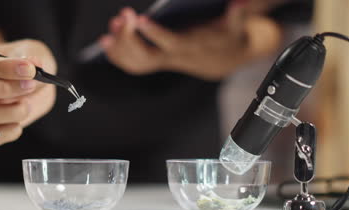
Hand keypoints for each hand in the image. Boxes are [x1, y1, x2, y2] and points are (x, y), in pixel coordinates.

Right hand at [0, 39, 56, 144]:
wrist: (36, 80)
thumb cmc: (26, 63)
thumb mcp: (31, 53)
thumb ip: (30, 59)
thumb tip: (34, 65)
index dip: (5, 68)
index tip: (29, 69)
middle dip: (4, 89)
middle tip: (30, 85)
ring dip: (12, 110)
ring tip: (27, 103)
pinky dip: (10, 131)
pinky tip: (21, 121)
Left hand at [99, 3, 281, 79]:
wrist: (222, 62)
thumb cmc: (227, 40)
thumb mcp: (237, 27)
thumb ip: (238, 15)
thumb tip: (241, 2)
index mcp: (191, 48)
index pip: (171, 43)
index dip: (155, 34)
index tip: (140, 20)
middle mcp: (174, 58)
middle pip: (146, 56)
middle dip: (129, 39)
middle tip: (121, 18)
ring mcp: (163, 62)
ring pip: (136, 63)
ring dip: (119, 48)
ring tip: (110, 28)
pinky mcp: (156, 62)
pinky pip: (133, 65)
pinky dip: (117, 56)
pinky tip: (107, 42)